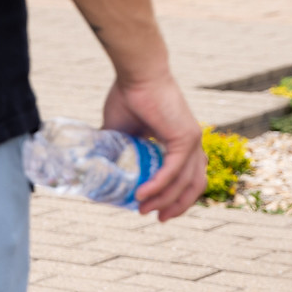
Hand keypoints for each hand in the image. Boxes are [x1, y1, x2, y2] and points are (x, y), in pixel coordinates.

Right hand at [100, 71, 204, 220]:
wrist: (136, 74)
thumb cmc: (130, 95)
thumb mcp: (122, 129)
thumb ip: (117, 147)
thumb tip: (97, 164)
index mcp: (181, 140)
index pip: (188, 176)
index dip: (176, 196)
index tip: (157, 210)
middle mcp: (192, 142)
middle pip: (194, 185)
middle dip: (176, 206)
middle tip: (155, 217)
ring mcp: (192, 139)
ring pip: (185, 183)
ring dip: (165, 200)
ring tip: (142, 209)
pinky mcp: (185, 137)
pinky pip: (174, 171)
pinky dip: (158, 186)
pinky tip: (142, 195)